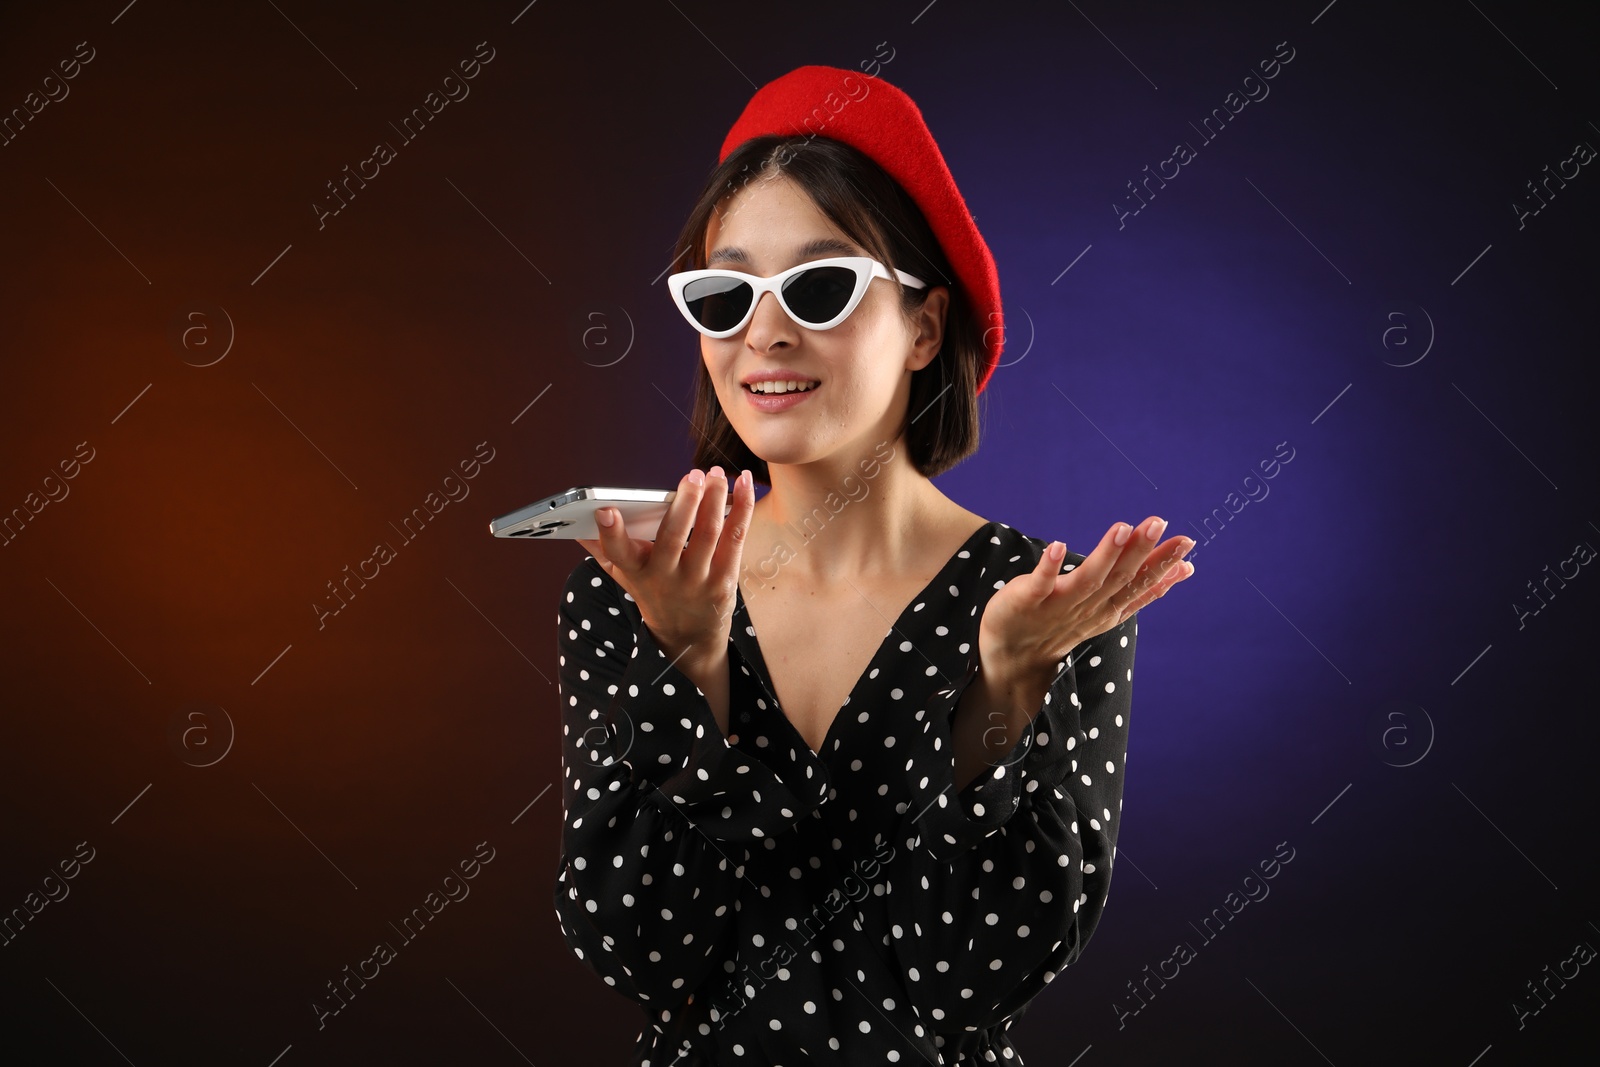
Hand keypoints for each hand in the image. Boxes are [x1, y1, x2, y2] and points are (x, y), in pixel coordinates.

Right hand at [574, 465, 754, 666]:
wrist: (688, 637)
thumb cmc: (654, 593)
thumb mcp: (625, 577)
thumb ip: (603, 550)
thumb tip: (575, 526)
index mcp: (635, 572)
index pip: (618, 554)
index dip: (611, 533)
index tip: (606, 510)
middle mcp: (665, 578)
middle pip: (672, 537)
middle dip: (684, 504)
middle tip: (693, 475)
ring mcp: (697, 581)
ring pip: (708, 534)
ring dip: (715, 499)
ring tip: (715, 474)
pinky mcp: (725, 580)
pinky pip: (735, 539)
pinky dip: (741, 508)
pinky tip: (744, 484)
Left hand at [977, 517, 1195, 674]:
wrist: (1014, 657)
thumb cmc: (1065, 623)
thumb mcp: (1110, 607)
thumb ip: (1144, 589)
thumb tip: (1185, 569)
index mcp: (1110, 608)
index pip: (1141, 585)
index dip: (1163, 566)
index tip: (1185, 543)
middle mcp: (1089, 607)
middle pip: (1119, 578)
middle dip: (1141, 551)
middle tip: (1158, 523)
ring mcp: (1059, 605)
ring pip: (1087, 579)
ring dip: (1105, 554)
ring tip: (1121, 528)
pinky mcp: (1029, 600)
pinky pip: (1040, 583)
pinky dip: (1050, 567)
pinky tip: (1058, 546)